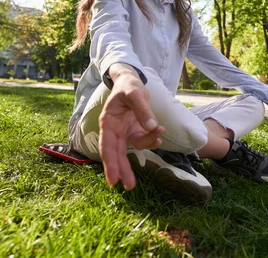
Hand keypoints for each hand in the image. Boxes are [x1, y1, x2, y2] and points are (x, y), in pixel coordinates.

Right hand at [99, 73, 164, 189]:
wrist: (132, 81)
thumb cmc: (128, 86)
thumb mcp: (135, 93)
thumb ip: (143, 109)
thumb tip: (152, 127)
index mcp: (108, 122)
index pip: (107, 146)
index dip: (110, 163)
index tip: (113, 180)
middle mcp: (114, 130)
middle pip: (117, 154)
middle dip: (123, 170)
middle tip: (129, 186)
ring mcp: (125, 131)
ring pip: (133, 147)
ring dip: (147, 144)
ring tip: (159, 133)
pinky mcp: (135, 130)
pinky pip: (143, 140)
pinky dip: (152, 139)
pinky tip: (159, 134)